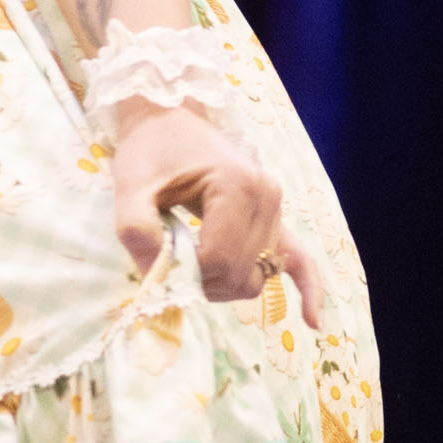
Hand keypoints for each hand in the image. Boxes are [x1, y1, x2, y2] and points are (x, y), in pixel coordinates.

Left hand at [110, 103, 325, 318]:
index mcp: (236, 186)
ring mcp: (277, 208)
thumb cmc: (151, 151)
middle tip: (169, 268)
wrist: (172, 121)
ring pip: (259, 275)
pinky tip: (312, 321)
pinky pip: (299, 258)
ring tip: (193, 269)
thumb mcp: (130, 187)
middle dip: (203, 283)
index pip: (219, 258)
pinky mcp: (277, 217)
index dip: (187, 275)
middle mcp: (267, 198)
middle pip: (241, 272)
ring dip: (225, 285)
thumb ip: (137, 230)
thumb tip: (157, 276)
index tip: (159, 265)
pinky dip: (307, 288)